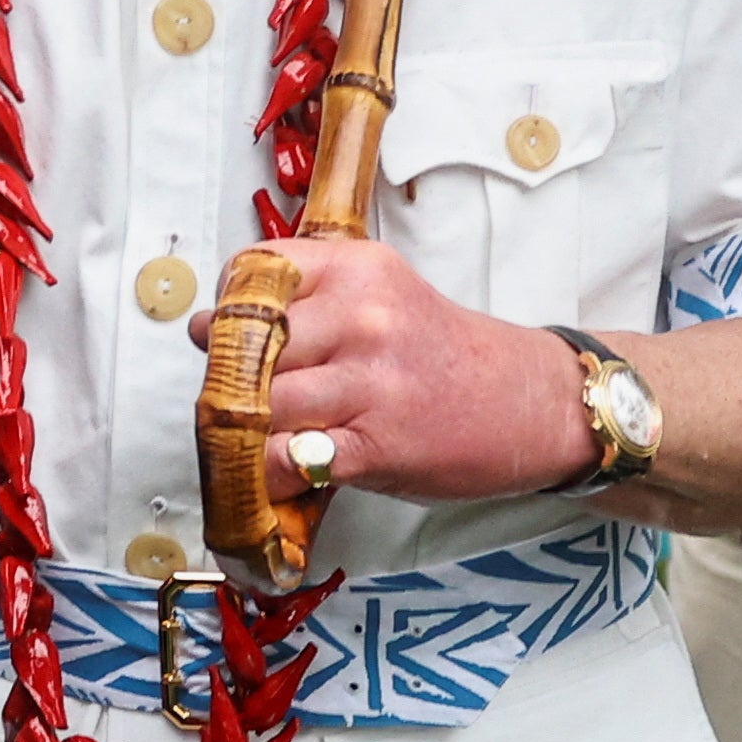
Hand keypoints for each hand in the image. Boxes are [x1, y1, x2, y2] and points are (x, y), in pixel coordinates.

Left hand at [227, 237, 592, 512]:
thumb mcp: (382, 298)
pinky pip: (290, 459)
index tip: (224, 337)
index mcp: (357, 268)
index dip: (226, 311)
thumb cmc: (443, 355)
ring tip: (248, 440)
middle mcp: (363, 316)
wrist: (530, 402)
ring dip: (241, 431)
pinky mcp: (378, 443)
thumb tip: (212, 331)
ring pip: (260, 403)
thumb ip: (309, 306)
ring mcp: (372, 380)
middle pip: (246, 343)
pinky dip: (268, 473)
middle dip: (225, 376)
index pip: (251, 274)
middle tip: (231, 398)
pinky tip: (277, 472)